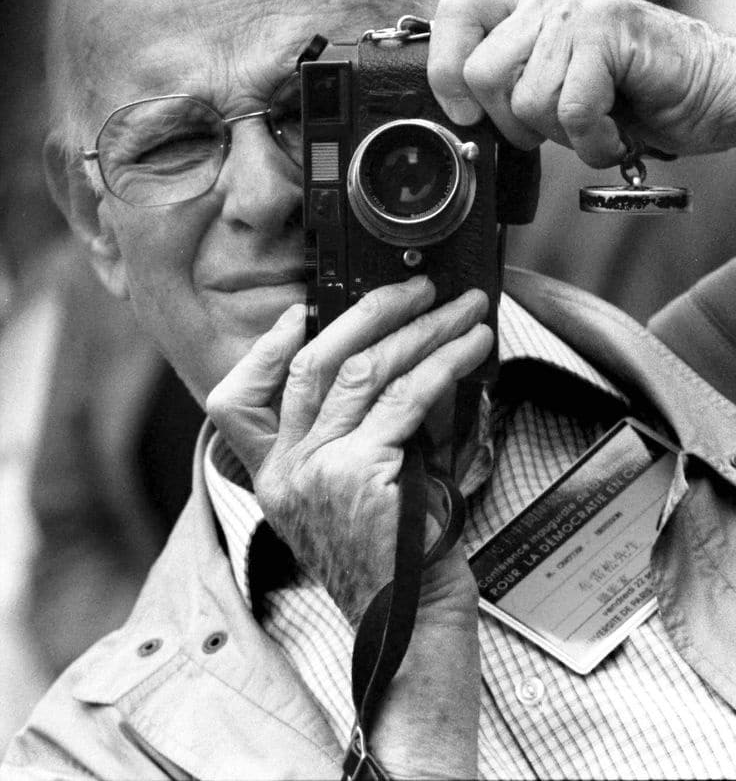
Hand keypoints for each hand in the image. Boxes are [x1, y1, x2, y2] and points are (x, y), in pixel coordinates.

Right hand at [206, 276, 491, 626]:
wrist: (410, 626)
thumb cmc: (393, 561)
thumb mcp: (354, 493)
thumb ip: (361, 431)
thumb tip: (401, 359)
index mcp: (273, 479)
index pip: (237, 401)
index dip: (266, 348)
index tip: (301, 313)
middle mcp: (286, 473)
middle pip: (311, 365)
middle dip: (368, 314)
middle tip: (413, 291)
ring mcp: (320, 473)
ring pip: (363, 371)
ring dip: (420, 330)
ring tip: (457, 310)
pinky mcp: (362, 475)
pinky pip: (407, 398)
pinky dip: (444, 363)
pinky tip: (470, 348)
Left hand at [428, 0, 735, 167]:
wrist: (713, 93)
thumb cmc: (633, 100)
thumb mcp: (553, 95)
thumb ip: (509, 90)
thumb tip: (458, 117)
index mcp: (527, 9)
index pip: (454, 15)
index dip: (444, 70)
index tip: (465, 113)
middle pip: (480, 73)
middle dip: (514, 124)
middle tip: (558, 127)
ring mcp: (580, 9)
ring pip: (527, 99)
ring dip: (564, 136)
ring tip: (600, 123)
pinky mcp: (610, 30)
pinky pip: (571, 109)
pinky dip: (594, 141)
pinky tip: (617, 132)